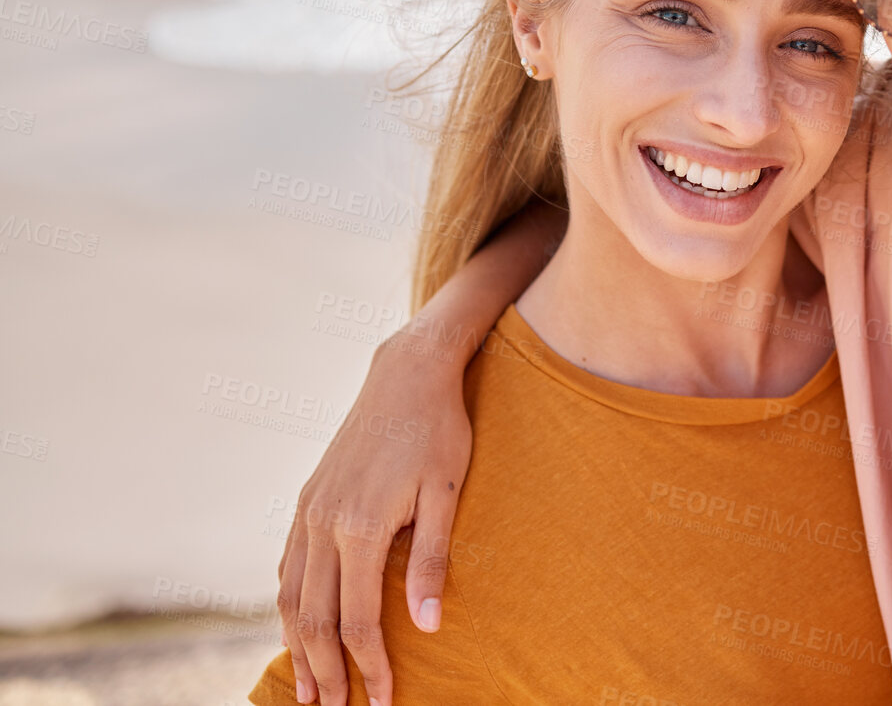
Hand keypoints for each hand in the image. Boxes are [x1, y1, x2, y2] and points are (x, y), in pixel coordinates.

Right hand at [276, 333, 471, 705]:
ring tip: (309, 685)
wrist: (407, 374)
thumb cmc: (438, 432)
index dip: (368, 666)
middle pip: (314, 617)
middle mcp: (323, 523)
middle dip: (325, 670)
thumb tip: (427, 626)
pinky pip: (288, 564)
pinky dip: (289, 603)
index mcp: (360, 528)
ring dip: (297, 645)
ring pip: (290, 595)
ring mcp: (308, 510)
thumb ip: (433, 561)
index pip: (356, 620)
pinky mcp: (307, 499)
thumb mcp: (447, 494)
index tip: (381, 702)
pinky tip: (297, 624)